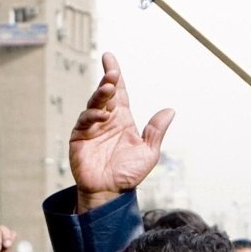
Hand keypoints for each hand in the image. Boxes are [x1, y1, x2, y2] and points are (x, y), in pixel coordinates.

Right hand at [69, 53, 172, 211]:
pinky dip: (93, 116)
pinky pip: (85, 121)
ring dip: (100, 94)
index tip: (110, 58)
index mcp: (122, 119)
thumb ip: (156, 131)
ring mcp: (92, 127)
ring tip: (108, 87)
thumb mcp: (148, 152)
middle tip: (112, 71)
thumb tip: (170, 110)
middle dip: (108, 80)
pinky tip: (102, 116)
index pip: (119, 92)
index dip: (116, 76)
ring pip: (94, 104)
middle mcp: (106, 120)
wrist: (110, 193)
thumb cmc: (128, 174)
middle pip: (106, 94)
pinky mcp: (79, 137)